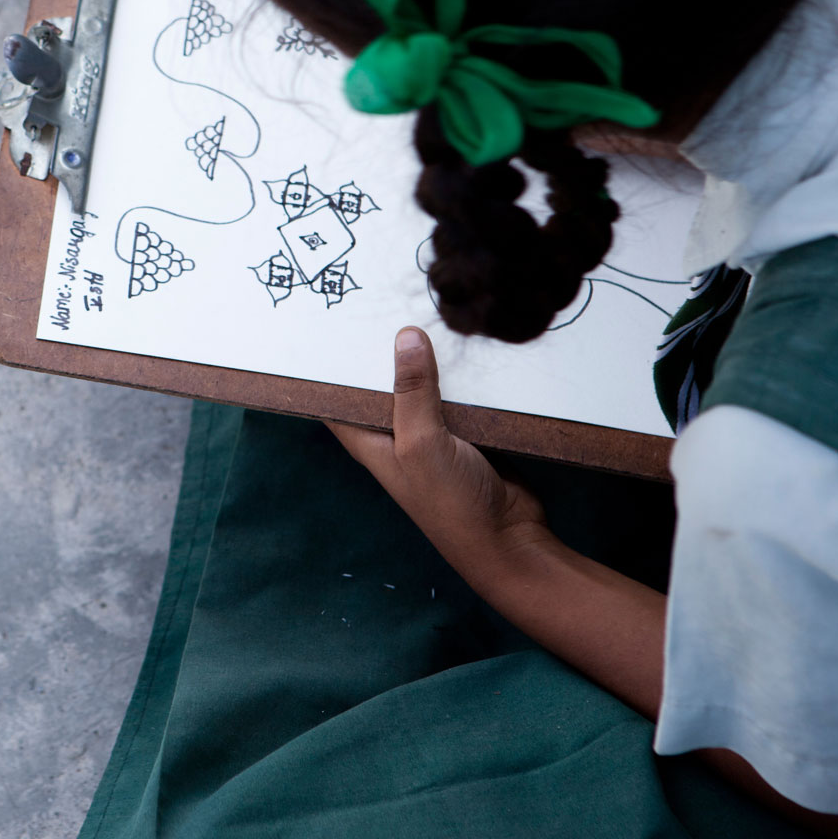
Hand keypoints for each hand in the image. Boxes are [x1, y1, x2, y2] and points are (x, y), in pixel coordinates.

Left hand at [326, 327, 548, 572]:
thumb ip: (412, 391)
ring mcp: (435, 433)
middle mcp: (399, 435)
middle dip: (387, 350)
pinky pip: (464, 394)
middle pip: (386, 384)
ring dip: (433, 358)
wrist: (509, 537)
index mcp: (371, 442)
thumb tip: (406, 336)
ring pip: (428, 385)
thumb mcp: (421, 442)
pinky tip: (472, 343)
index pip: (339, 398)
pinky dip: (468, 375)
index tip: (329, 325)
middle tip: (387, 301)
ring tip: (429, 307)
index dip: (331, 367)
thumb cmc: (450, 503)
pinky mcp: (471, 432)